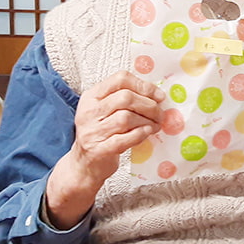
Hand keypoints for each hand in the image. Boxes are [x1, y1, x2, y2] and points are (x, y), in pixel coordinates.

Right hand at [46, 71, 163, 227]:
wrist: (84, 164)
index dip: (143, 85)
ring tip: (155, 124)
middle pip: (125, 98)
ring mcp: (92, 132)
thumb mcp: (105, 111)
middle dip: (149, 105)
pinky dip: (140, 134)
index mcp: (92, 97)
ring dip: (147, 121)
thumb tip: (156, 94)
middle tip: (160, 113)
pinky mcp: (99, 150)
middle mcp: (89, 112)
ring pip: (126, 117)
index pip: (120, 79)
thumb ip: (125, 99)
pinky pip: (124, 139)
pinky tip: (146, 133)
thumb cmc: (100, 134)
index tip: (158, 95)